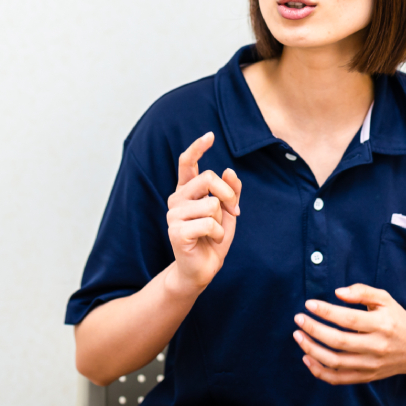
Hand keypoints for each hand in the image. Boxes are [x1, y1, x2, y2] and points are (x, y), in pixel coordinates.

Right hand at [165, 132, 241, 297]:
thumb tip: (229, 171)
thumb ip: (230, 191)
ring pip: (212, 204)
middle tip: (232, 211)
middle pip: (208, 178)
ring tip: (214, 232)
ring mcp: (174, 215)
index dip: (197, 147)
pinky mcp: (176, 231)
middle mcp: (177, 199)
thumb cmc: (213, 239)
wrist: (203, 270)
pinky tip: (209, 241)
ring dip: (222, 221)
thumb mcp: (228, 211)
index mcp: (187, 191)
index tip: (210, 135)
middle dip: (228, 195)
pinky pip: (209, 223)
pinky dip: (218, 234)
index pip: (188, 163)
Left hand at [292, 283, 405, 384]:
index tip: (309, 304)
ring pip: (336, 362)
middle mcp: (377, 347)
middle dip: (314, 329)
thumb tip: (337, 292)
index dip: (326, 311)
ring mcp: (371, 365)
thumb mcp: (385, 299)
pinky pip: (339, 379)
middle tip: (298, 319)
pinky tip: (307, 357)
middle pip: (339, 341)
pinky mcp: (367, 377)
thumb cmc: (397, 319)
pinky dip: (319, 371)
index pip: (349, 319)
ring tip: (298, 336)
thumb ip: (362, 291)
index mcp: (383, 324)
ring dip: (312, 349)